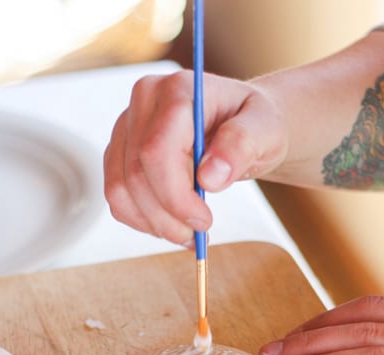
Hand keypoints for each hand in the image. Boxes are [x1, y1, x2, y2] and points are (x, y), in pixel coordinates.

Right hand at [103, 70, 287, 245]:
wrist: (245, 124)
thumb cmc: (256, 125)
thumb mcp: (266, 130)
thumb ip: (241, 145)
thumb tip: (209, 177)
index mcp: (178, 90)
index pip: (156, 151)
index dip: (175, 196)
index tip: (204, 221)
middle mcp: (145, 101)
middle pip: (135, 175)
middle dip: (166, 217)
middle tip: (198, 235)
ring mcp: (127, 125)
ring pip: (120, 189)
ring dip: (153, 223)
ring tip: (187, 233)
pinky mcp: (121, 149)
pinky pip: (117, 196)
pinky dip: (142, 220)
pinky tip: (171, 223)